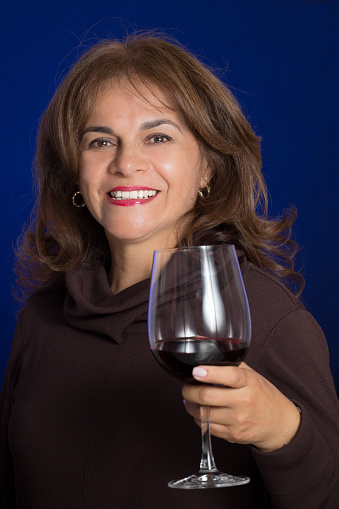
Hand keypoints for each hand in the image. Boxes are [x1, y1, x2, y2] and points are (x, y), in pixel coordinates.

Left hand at [182, 362, 300, 452]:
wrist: (280, 424)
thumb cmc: (263, 396)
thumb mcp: (252, 375)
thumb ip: (232, 366)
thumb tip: (208, 351)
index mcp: (249, 382)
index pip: (230, 376)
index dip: (210, 373)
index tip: (196, 371)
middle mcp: (244, 401)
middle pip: (208, 397)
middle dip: (189, 391)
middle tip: (186, 387)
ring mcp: (238, 420)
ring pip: (203, 413)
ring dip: (190, 406)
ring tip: (189, 400)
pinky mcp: (233, 435)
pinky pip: (207, 427)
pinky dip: (198, 419)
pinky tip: (199, 412)